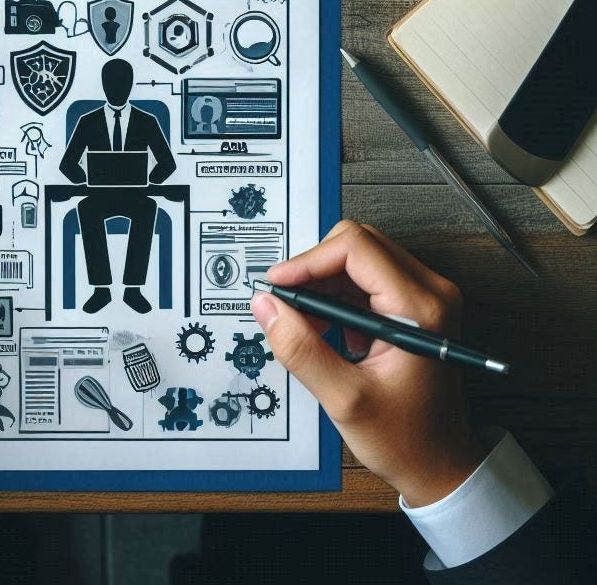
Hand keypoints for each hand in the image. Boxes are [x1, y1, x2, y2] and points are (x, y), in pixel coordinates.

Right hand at [251, 221, 484, 506]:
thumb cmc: (406, 439)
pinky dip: (335, 293)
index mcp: (420, 308)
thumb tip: (266, 306)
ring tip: (302, 321)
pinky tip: (324, 327)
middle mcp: (430, 291)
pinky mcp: (414, 304)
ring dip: (322, 281)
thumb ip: (301, 350)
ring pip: (358, 256)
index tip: (277, 285)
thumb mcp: (345, 400)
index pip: (355, 248)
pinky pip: (365, 276)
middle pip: (357, 243)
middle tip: (285, 303)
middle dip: (313, 268)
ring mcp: (425, 295)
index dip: (308, 261)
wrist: (440, 464)